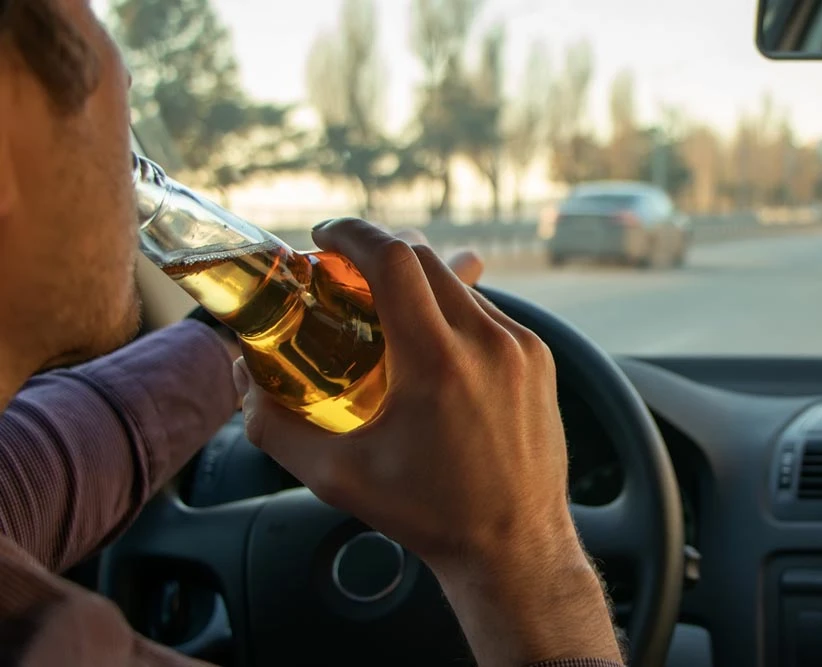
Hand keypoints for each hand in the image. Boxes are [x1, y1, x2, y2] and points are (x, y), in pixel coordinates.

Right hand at [233, 218, 620, 665]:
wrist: (514, 546)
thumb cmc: (430, 515)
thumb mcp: (339, 477)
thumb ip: (277, 427)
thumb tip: (244, 386)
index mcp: (437, 362)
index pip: (394, 258)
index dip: (353, 234)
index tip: (325, 236)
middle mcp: (487, 343)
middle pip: (424, 258)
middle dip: (378, 252)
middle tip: (345, 273)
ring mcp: (521, 348)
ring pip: (457, 285)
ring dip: (416, 285)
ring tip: (385, 316)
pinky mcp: (540, 359)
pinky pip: (487, 313)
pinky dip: (451, 313)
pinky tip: (431, 347)